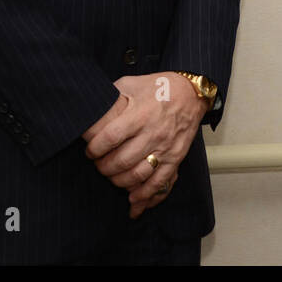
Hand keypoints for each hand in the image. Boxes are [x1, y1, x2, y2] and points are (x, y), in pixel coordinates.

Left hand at [84, 72, 208, 217]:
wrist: (192, 93)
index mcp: (140, 115)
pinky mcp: (175, 157)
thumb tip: (89, 109)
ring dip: (119, 181)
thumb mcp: (132, 84)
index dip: (94, 148)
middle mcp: (153, 133)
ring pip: (137, 175)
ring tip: (112, 176)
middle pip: (121, 161)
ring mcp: (165, 148)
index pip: (110, 138)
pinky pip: (159, 182)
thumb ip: (111, 97)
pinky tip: (133, 198)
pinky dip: (145, 194)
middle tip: (99, 164)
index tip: (90, 150)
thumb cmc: (159, 87)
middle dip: (103, 167)